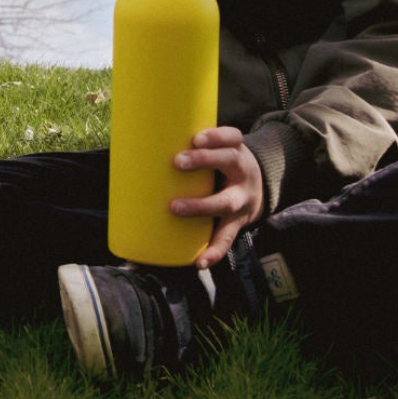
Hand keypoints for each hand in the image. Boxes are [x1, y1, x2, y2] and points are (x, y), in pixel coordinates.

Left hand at [168, 126, 265, 266]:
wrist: (261, 190)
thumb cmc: (223, 165)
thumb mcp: (218, 152)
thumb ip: (190, 149)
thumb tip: (137, 146)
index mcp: (236, 151)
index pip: (232, 137)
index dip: (216, 136)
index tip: (195, 138)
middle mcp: (243, 173)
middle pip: (229, 161)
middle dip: (204, 161)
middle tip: (177, 162)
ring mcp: (242, 200)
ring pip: (226, 201)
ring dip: (201, 205)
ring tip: (176, 208)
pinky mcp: (238, 222)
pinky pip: (227, 237)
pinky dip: (214, 251)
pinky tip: (200, 262)